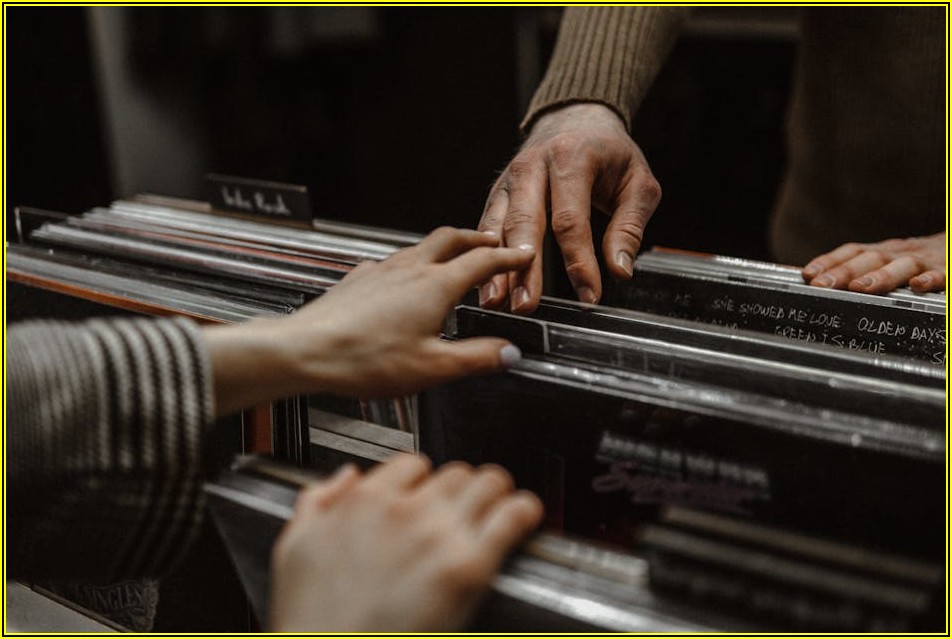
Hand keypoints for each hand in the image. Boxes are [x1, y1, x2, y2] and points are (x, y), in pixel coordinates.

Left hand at [205, 227, 534, 414]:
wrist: (305, 350)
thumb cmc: (363, 359)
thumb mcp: (432, 367)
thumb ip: (476, 358)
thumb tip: (507, 353)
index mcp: (435, 286)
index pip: (483, 261)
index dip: (508, 257)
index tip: (522, 254)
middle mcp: (409, 269)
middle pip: (451, 238)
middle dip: (477, 238)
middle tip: (492, 242)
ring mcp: (381, 271)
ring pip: (420, 247)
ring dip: (445, 248)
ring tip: (454, 258)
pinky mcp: (358, 279)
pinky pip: (393, 262)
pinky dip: (412, 264)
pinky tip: (404, 281)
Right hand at [269, 454, 543, 631]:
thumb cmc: (312, 619)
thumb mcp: (293, 549)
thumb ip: (317, 502)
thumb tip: (346, 477)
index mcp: (364, 501)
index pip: (413, 464)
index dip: (424, 480)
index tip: (427, 495)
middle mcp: (405, 510)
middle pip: (455, 473)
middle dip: (462, 488)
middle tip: (466, 507)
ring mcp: (439, 535)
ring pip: (488, 483)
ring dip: (495, 492)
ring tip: (498, 505)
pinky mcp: (469, 566)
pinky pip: (512, 515)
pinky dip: (524, 510)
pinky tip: (525, 514)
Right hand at [478, 102, 660, 312]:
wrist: (575, 117)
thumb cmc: (609, 153)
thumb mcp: (638, 183)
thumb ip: (629, 227)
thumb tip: (620, 270)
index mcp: (571, 158)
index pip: (571, 219)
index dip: (579, 261)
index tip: (588, 295)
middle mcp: (532, 166)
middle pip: (525, 223)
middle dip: (524, 268)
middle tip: (526, 305)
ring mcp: (508, 180)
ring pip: (498, 227)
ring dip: (495, 268)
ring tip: (497, 303)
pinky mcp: (497, 193)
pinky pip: (486, 228)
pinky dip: (483, 259)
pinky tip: (485, 288)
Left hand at [802, 232, 945, 293]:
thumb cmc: (923, 260)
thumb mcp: (891, 261)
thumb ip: (863, 270)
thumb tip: (818, 281)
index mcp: (885, 251)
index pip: (853, 252)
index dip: (829, 262)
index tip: (807, 275)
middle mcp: (902, 252)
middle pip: (870, 258)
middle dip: (844, 271)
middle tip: (822, 285)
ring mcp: (928, 260)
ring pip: (902, 265)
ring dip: (880, 276)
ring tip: (860, 288)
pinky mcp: (951, 270)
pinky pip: (943, 274)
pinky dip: (931, 278)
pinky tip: (918, 285)